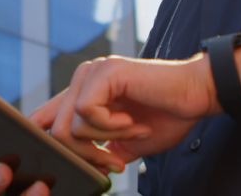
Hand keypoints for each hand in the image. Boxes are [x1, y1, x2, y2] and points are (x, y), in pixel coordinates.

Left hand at [29, 54, 220, 170]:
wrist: (196, 97)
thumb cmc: (166, 116)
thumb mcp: (123, 142)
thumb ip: (98, 150)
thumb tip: (77, 167)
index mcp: (85, 91)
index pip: (45, 118)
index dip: (47, 142)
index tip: (68, 164)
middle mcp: (84, 77)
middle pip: (54, 130)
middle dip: (84, 154)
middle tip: (113, 159)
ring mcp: (93, 72)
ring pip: (68, 125)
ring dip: (103, 139)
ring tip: (132, 130)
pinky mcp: (104, 72)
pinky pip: (86, 112)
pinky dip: (110, 125)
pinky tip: (131, 119)